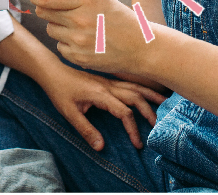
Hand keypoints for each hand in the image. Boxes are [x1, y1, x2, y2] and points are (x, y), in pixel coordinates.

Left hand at [30, 0, 153, 76]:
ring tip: (76, 25)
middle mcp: (79, 20)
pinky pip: (60, 46)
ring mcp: (78, 41)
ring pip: (50, 29)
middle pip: (43, 12)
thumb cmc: (119, 18)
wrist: (140, 47)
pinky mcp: (78, 58)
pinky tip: (82, 40)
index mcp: (86, 0)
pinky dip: (67, 43)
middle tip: (55, 8)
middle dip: (46, 9)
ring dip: (58, 26)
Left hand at [40, 62, 166, 150]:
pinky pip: (129, 83)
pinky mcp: (107, 80)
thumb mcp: (69, 113)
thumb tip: (101, 147)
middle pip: (135, 96)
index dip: (133, 129)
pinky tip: (148, 91)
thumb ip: (85, 130)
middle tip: (158, 126)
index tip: (137, 144)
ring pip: (135, 86)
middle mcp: (108, 85)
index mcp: (101, 94)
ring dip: (150, 95)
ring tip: (165, 102)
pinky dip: (142, 87)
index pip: (124, 112)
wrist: (52, 71)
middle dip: (149, 111)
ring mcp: (109, 81)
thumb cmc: (60, 91)